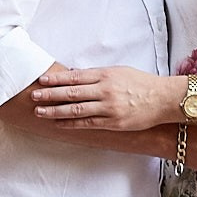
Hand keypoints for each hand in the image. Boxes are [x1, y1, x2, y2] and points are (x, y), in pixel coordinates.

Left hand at [30, 66, 175, 131]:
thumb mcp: (119, 72)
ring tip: (40, 112)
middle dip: (50, 94)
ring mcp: (109, 108)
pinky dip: (71, 124)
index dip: (56, 79)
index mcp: (106, 75)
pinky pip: (88, 124)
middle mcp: (105, 91)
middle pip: (72, 93)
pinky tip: (59, 124)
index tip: (41, 79)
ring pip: (76, 109)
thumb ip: (97, 75)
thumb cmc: (141, 83)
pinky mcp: (113, 123)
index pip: (75, 77)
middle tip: (33, 96)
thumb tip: (74, 76)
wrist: (163, 99)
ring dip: (55, 111)